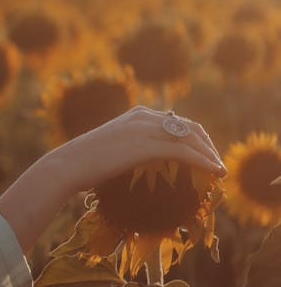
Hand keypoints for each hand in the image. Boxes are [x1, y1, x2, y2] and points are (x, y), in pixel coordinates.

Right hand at [0, 106, 225, 256]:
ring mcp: (145, 129)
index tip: (203, 155)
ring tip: (219, 171)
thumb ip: (129, 149)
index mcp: (137, 114)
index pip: (177, 121)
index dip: (195, 138)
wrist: (67, 165)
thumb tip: (137, 166)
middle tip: (216, 165)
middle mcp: (144, 116)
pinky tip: (214, 171)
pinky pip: (183, 151)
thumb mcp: (110, 150)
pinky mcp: (145, 145)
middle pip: (189, 126)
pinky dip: (203, 160)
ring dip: (210, 153)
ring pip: (190, 137)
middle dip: (207, 145)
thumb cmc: (83, 164)